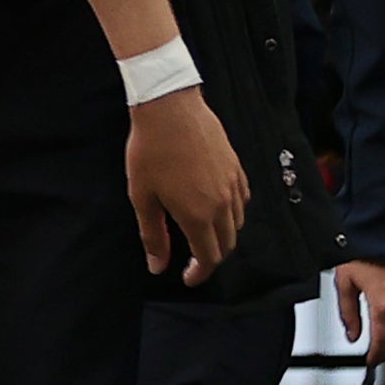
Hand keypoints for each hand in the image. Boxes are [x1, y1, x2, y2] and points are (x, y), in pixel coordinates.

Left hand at [124, 82, 244, 279]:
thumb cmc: (150, 150)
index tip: (189, 278)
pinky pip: (242, 200)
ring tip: (201, 233)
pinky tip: (216, 207)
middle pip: (227, 244)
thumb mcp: (142, 196)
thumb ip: (153, 235)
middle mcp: (222, 203)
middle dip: (211, 258)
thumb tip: (157, 266)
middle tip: (193, 260)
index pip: (209, 258)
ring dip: (222, 236)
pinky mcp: (236, 167)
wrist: (169, 106)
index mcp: (198, 215)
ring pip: (237, 223)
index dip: (200, 274)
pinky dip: (232, 213)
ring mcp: (233, 184)